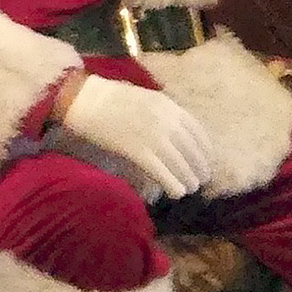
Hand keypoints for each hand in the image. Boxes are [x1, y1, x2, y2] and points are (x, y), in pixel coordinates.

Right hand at [61, 74, 212, 198]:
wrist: (85, 98)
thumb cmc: (110, 98)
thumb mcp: (144, 98)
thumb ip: (162, 114)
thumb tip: (176, 136)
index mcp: (167, 105)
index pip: (197, 131)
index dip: (205, 149)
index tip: (207, 161)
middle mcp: (165, 120)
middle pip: (191, 150)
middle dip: (199, 168)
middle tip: (200, 180)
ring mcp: (152, 135)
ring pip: (179, 163)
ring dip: (188, 179)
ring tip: (189, 188)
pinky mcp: (137, 150)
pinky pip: (162, 171)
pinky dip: (172, 184)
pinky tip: (176, 193)